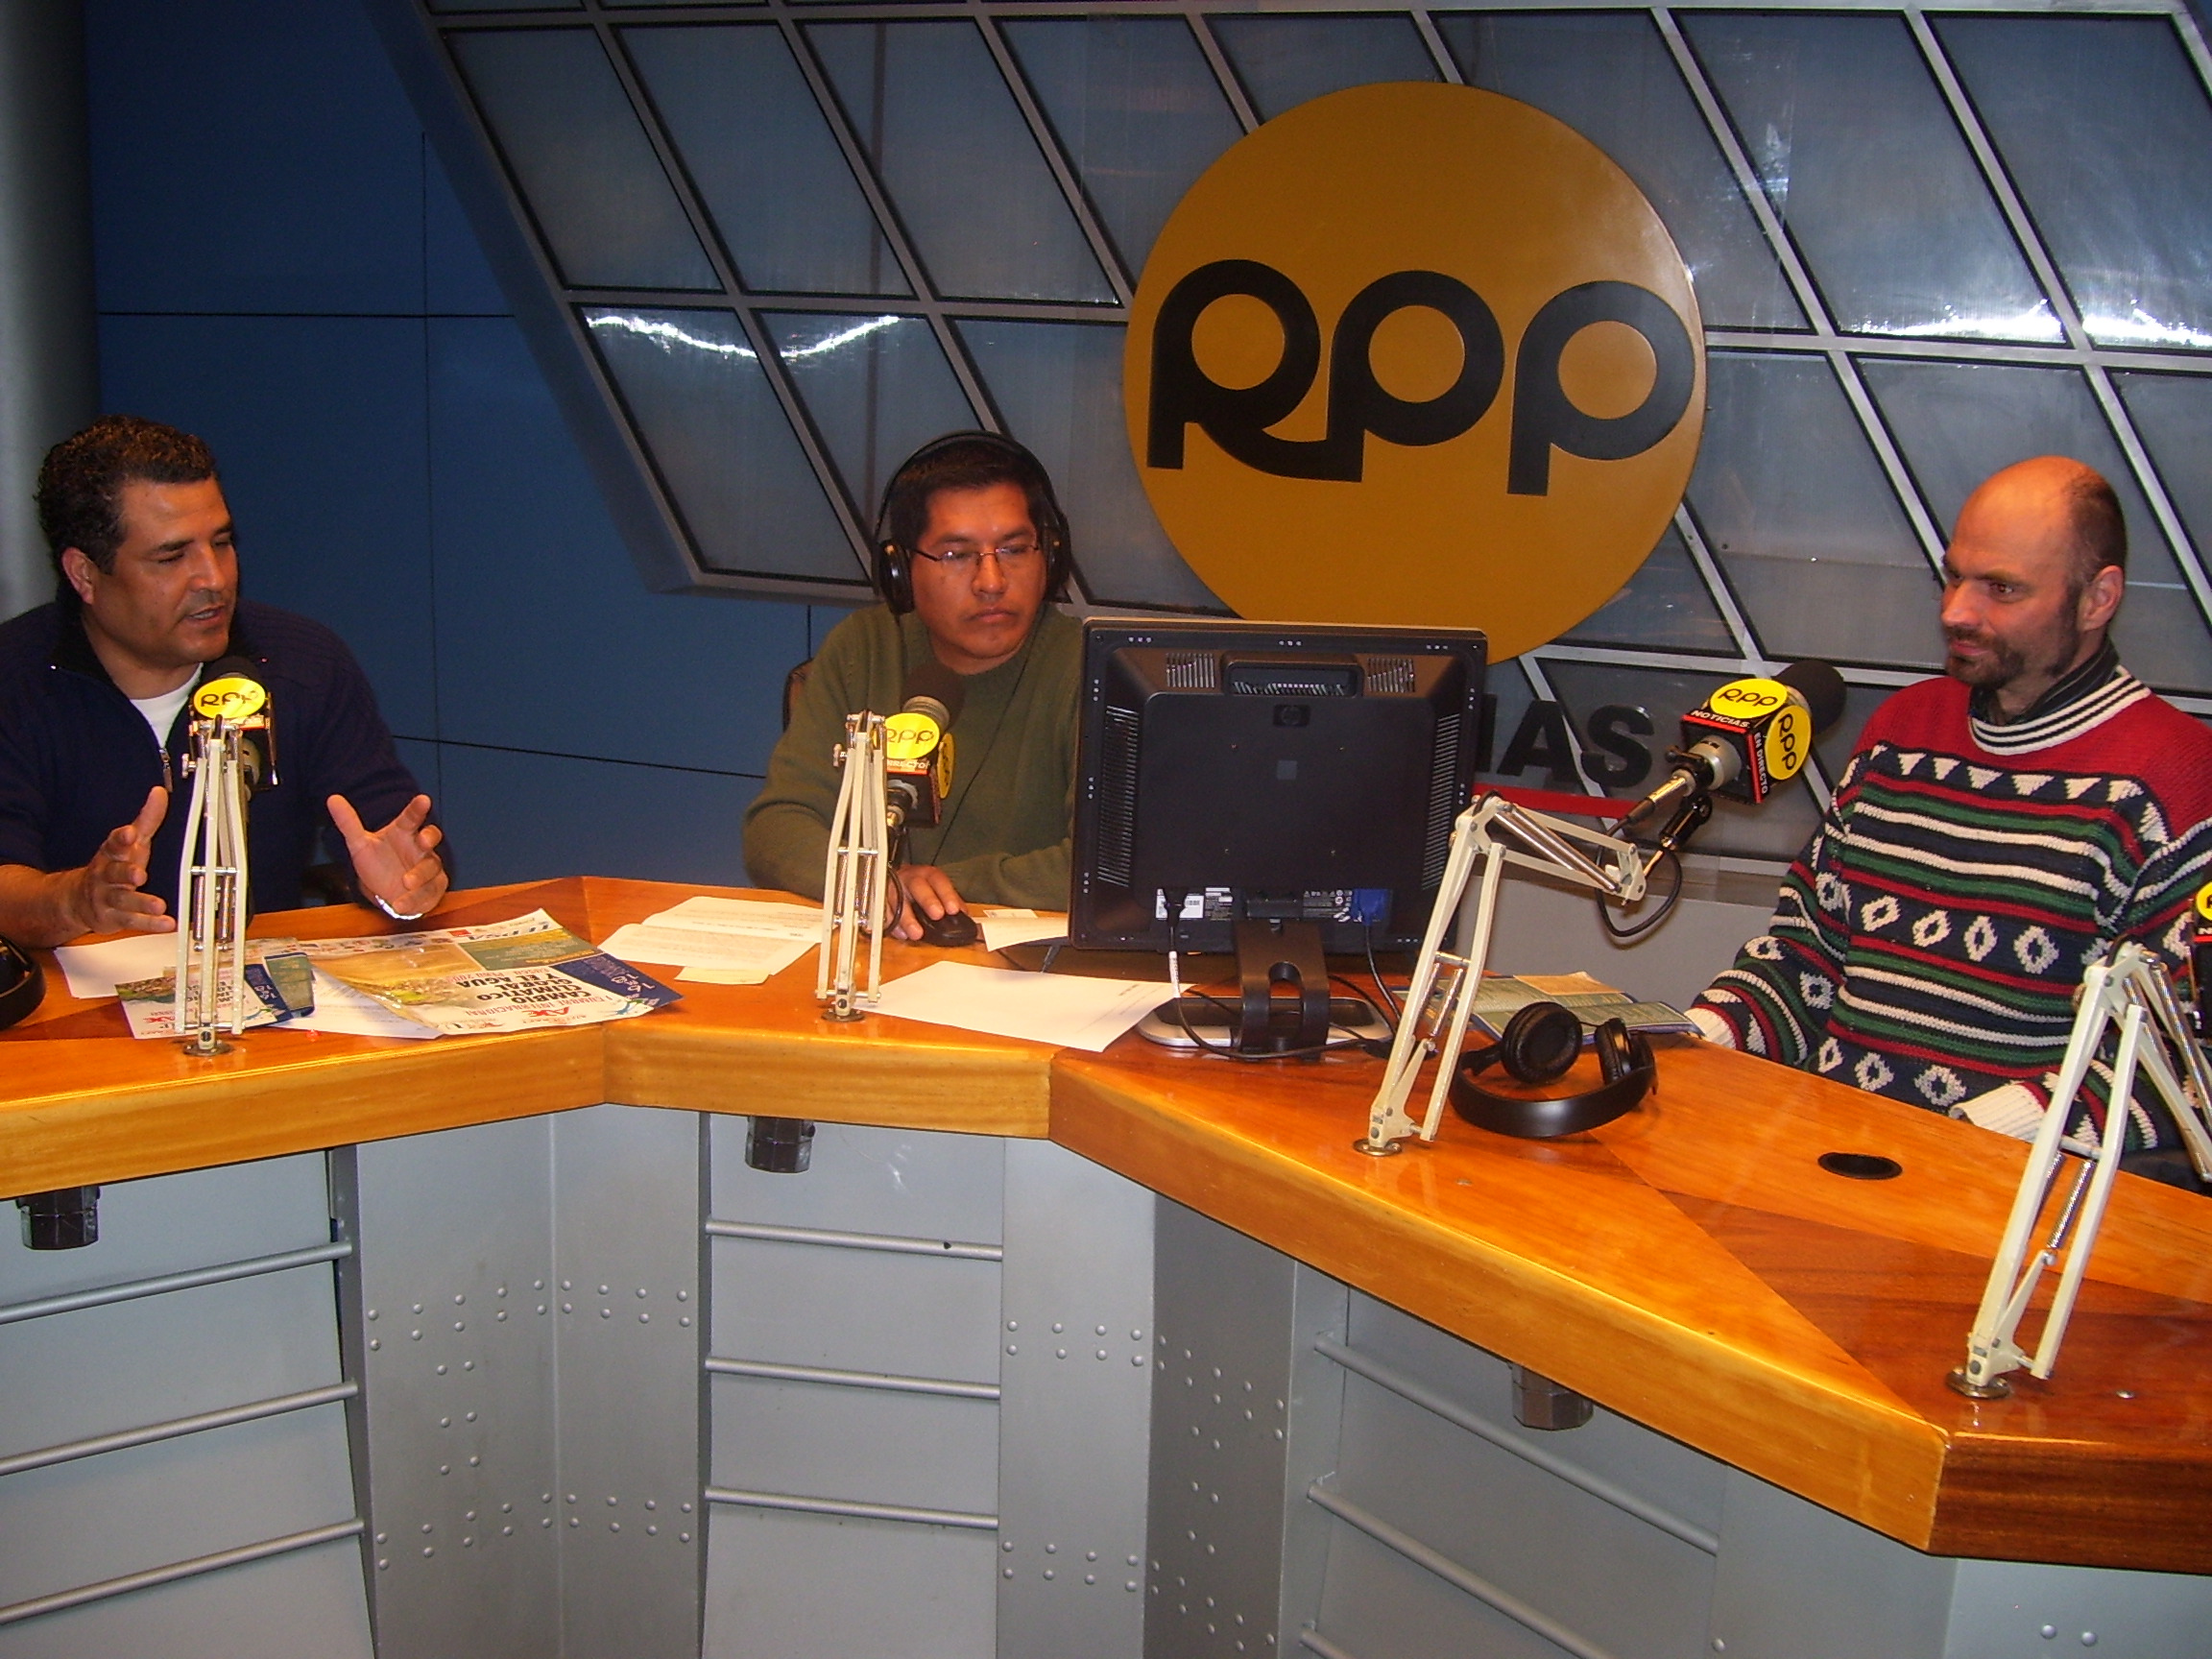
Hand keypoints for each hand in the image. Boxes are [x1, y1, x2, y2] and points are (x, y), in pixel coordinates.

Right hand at [66, 786, 173, 936]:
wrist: (79, 899)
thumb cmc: (113, 867)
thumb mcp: (130, 842)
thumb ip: (147, 819)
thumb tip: (159, 793)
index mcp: (111, 854)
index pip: (114, 843)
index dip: (121, 838)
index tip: (130, 833)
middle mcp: (106, 875)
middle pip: (114, 873)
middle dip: (126, 873)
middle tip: (139, 874)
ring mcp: (107, 897)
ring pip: (122, 900)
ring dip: (141, 903)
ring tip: (158, 905)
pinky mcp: (112, 917)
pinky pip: (131, 921)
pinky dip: (149, 924)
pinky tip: (165, 923)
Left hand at [329, 793, 447, 919]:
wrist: (386, 892)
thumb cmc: (378, 864)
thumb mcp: (360, 845)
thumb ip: (348, 823)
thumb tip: (332, 797)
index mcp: (403, 832)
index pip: (411, 817)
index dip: (418, 808)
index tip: (423, 799)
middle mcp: (420, 848)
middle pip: (431, 836)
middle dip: (430, 837)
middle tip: (423, 839)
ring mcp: (429, 867)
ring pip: (431, 866)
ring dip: (420, 874)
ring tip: (406, 882)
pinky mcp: (433, 887)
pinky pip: (429, 892)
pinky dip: (414, 899)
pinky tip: (400, 903)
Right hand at [891, 864, 963, 941]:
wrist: (896, 879)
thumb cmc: (921, 886)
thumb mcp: (938, 888)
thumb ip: (951, 901)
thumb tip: (964, 916)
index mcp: (927, 875)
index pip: (938, 881)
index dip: (946, 895)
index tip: (953, 909)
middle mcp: (909, 879)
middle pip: (917, 886)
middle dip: (928, 900)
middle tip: (937, 915)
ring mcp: (894, 889)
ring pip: (898, 900)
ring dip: (907, 918)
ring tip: (916, 933)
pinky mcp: (881, 901)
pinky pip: (884, 912)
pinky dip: (892, 924)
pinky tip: (901, 933)